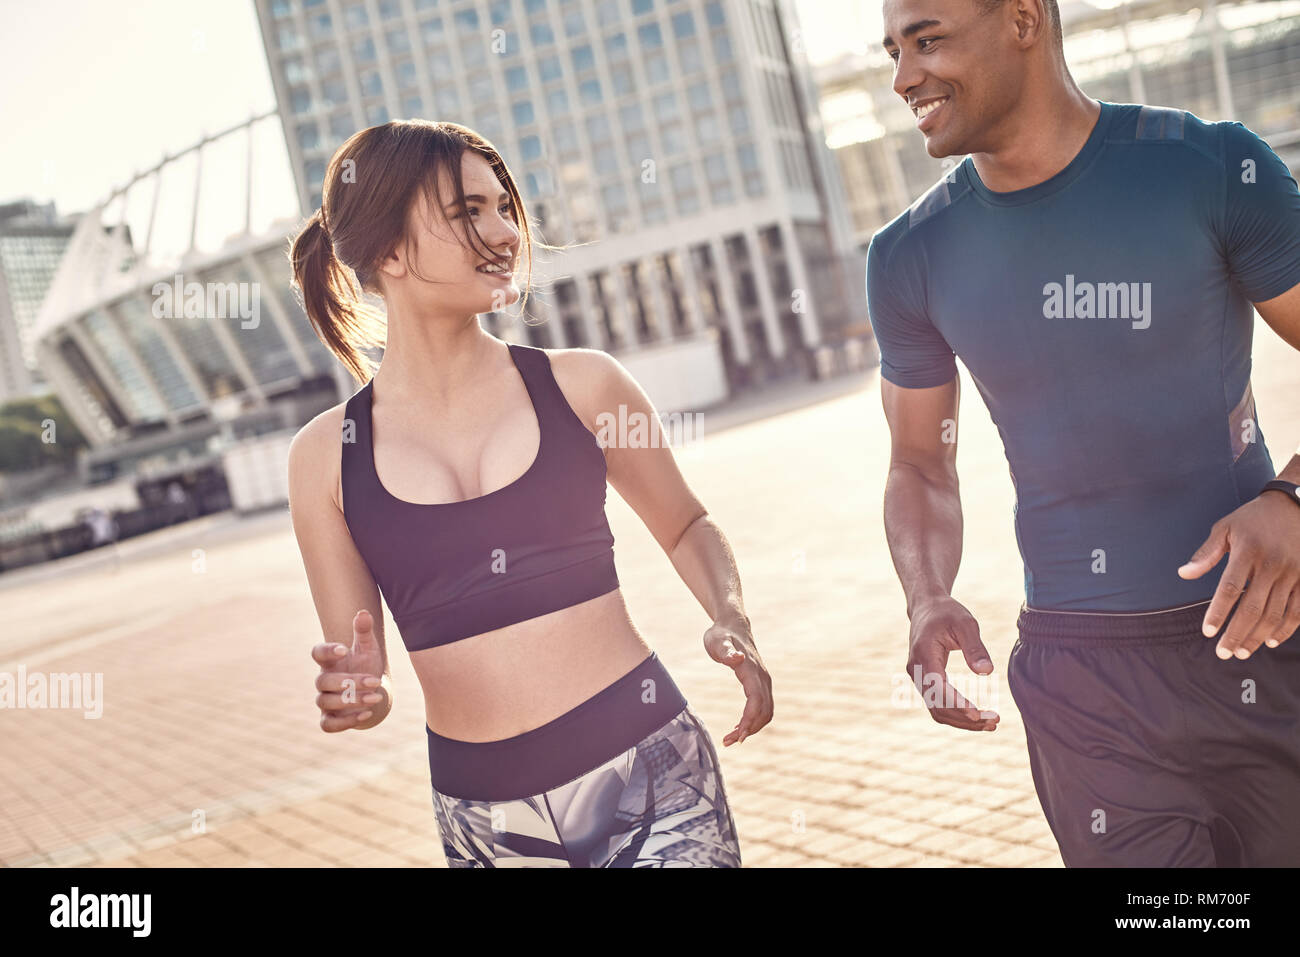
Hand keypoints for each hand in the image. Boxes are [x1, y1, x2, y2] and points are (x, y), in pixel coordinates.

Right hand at [310, 609, 388, 731]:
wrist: (373, 690)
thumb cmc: (367, 665)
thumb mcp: (368, 648)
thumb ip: (363, 631)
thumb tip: (363, 613)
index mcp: (330, 661)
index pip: (317, 653)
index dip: (327, 651)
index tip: (344, 649)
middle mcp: (324, 680)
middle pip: (322, 681)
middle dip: (349, 682)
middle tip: (374, 681)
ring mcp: (325, 700)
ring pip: (326, 702)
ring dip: (351, 701)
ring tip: (376, 697)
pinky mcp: (330, 719)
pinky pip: (327, 725)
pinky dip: (345, 722)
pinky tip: (366, 714)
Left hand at [703, 611, 771, 746]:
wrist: (733, 626)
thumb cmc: (721, 635)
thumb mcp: (717, 642)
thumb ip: (726, 651)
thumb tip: (736, 659)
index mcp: (751, 670)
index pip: (756, 701)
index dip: (750, 720)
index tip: (738, 736)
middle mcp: (762, 677)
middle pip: (763, 710)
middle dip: (750, 729)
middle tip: (728, 741)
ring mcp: (763, 681)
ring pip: (766, 711)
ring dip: (753, 727)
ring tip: (732, 738)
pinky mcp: (761, 684)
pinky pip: (763, 706)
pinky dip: (755, 720)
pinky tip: (740, 727)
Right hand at [907, 596, 998, 731]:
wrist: (927, 608)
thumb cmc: (947, 613)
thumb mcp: (965, 623)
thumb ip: (975, 647)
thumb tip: (987, 672)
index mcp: (923, 655)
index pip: (937, 687)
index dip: (956, 704)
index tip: (978, 714)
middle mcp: (916, 670)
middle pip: (937, 705)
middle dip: (965, 718)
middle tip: (994, 721)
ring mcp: (918, 678)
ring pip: (937, 710)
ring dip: (962, 721)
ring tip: (991, 723)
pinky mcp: (925, 681)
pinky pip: (938, 705)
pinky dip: (957, 714)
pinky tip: (978, 717)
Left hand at [1179, 491, 1299, 658]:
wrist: (1296, 505)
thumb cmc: (1254, 518)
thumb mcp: (1226, 528)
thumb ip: (1206, 553)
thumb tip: (1183, 574)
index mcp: (1248, 552)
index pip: (1230, 589)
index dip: (1218, 613)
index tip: (1207, 632)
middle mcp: (1272, 565)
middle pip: (1253, 608)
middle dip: (1237, 634)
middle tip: (1223, 653)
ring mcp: (1293, 573)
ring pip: (1276, 614)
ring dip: (1258, 636)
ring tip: (1242, 652)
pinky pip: (1299, 610)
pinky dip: (1286, 629)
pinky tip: (1271, 640)